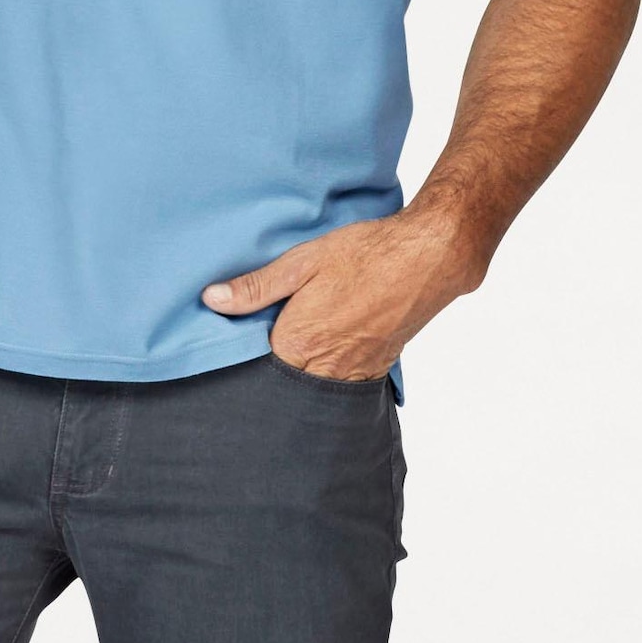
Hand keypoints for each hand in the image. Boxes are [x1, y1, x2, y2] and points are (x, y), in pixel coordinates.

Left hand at [201, 201, 488, 378]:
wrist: (429, 258)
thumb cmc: (366, 254)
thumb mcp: (302, 260)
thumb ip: (256, 287)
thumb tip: (212, 300)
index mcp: (297, 343)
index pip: (255, 368)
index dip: (245, 355)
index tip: (237, 345)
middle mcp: (324, 367)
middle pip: (284, 383)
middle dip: (272, 372)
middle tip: (267, 348)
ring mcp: (353, 371)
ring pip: (313, 388)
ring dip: (301, 375)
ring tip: (298, 349)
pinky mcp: (375, 368)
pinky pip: (343, 384)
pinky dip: (329, 374)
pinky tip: (326, 352)